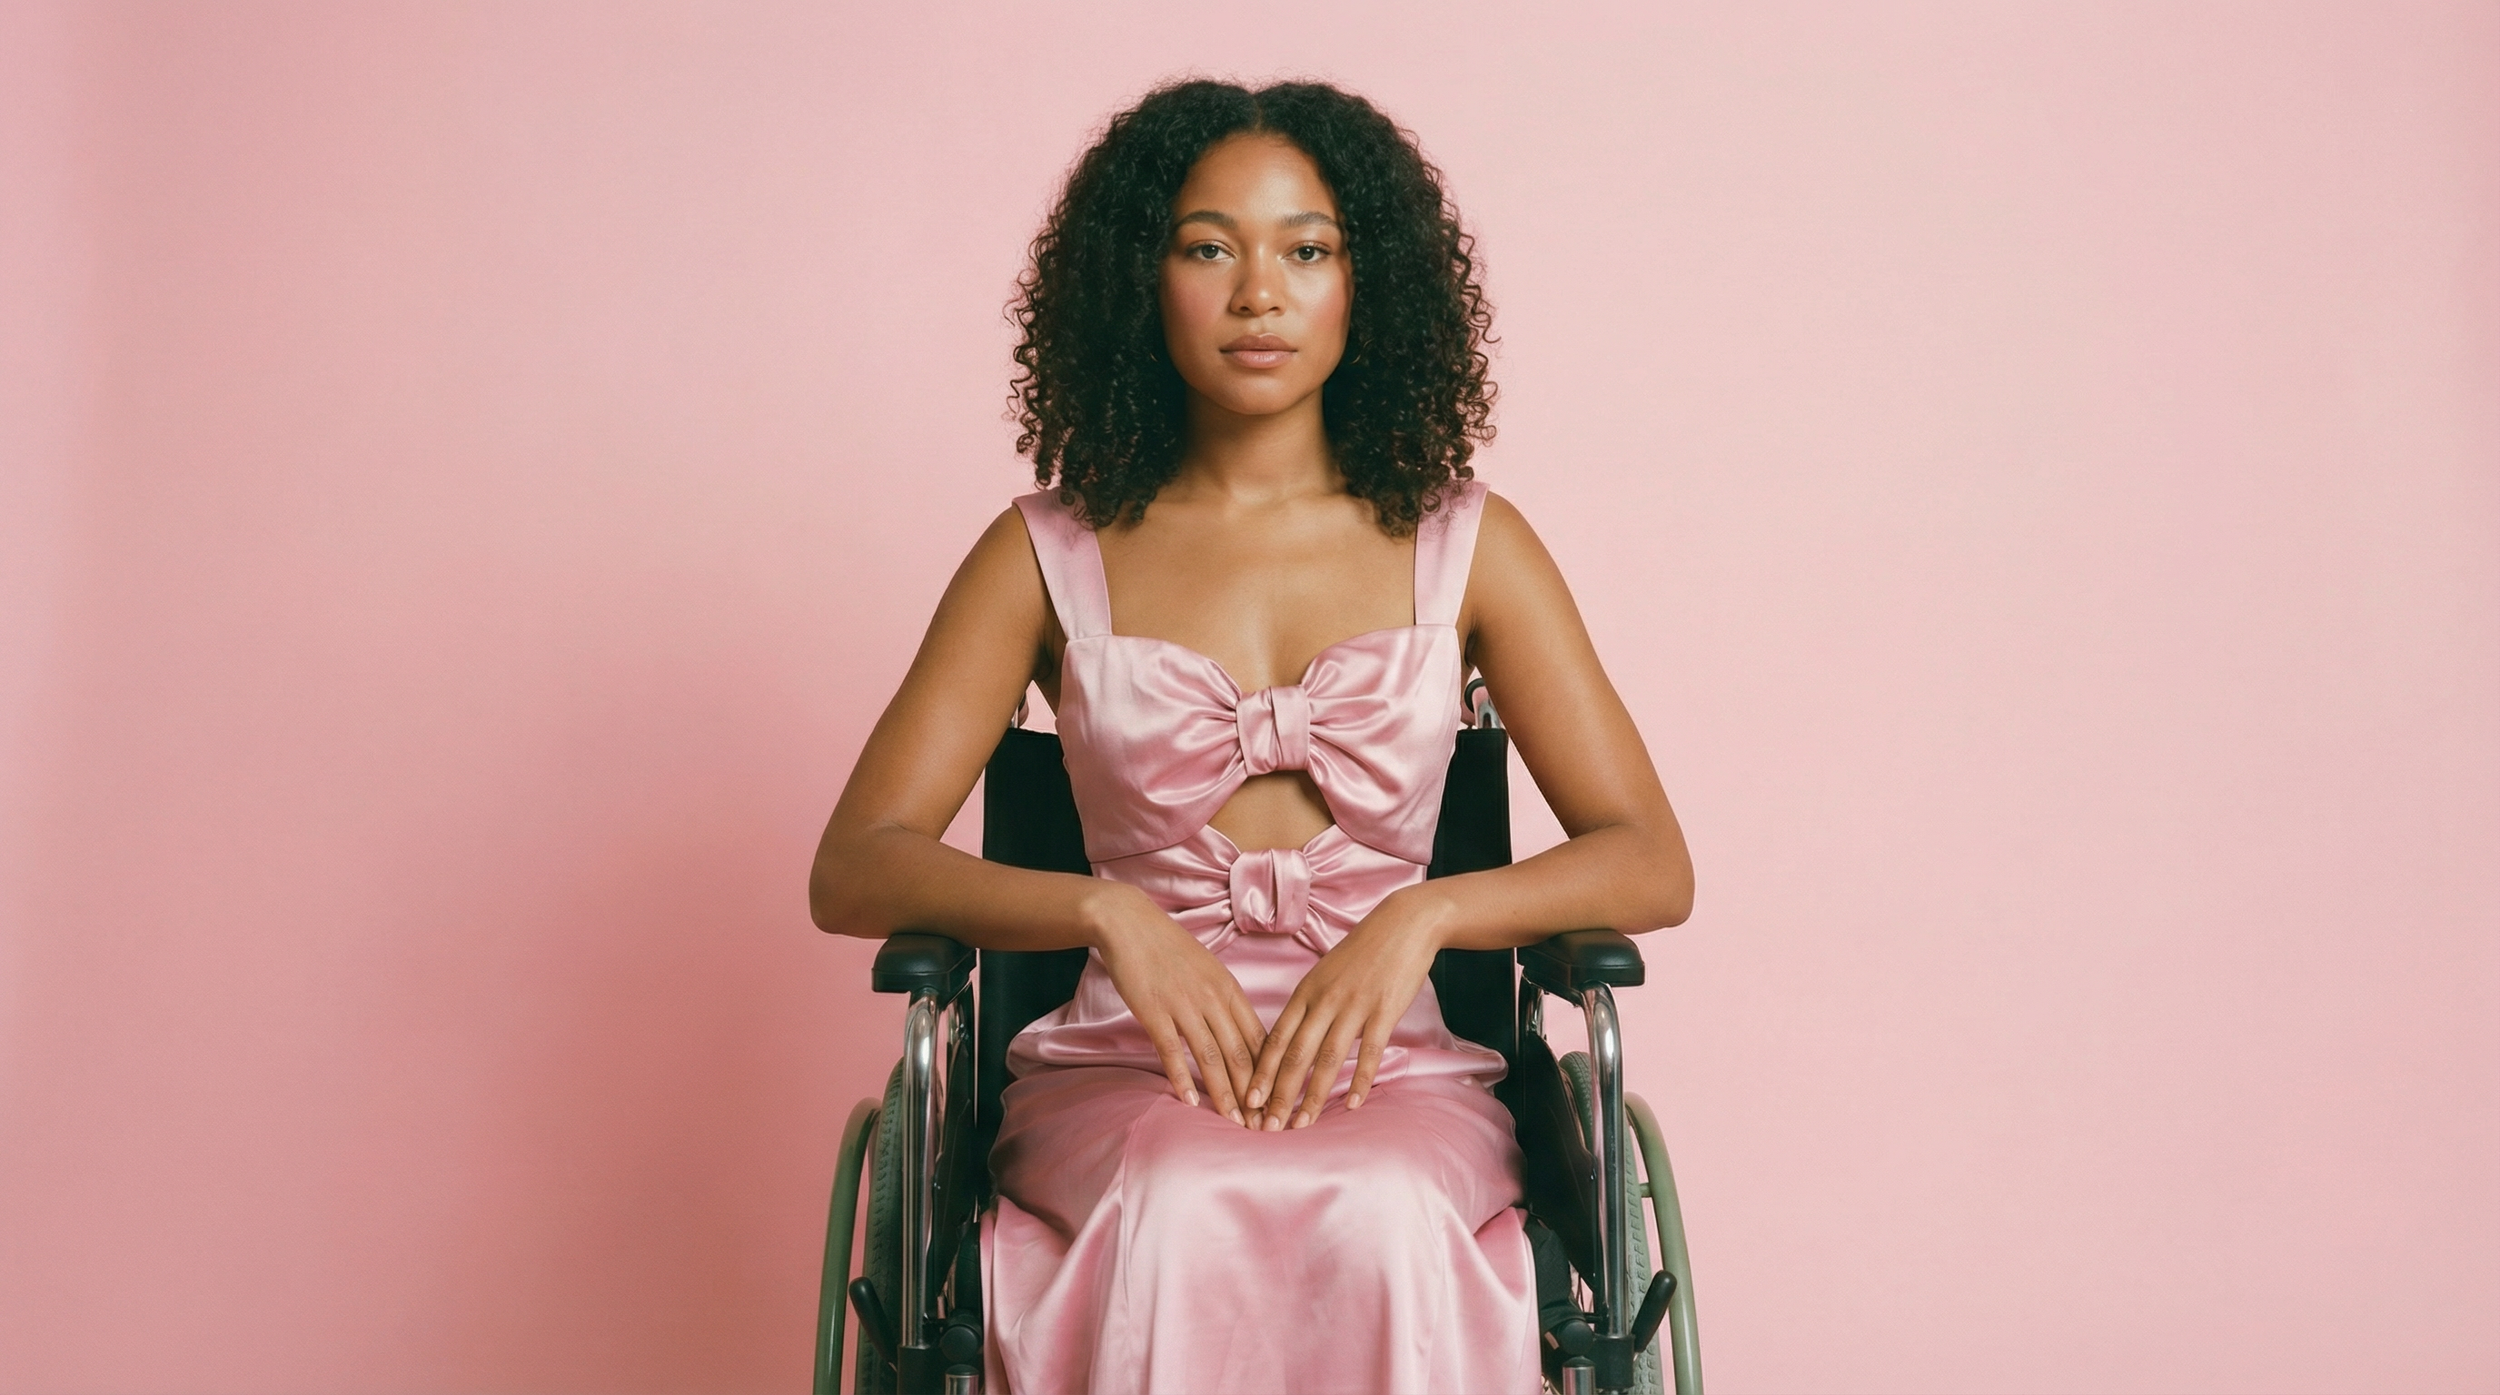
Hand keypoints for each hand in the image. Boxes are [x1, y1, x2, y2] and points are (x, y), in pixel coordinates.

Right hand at [1088, 882, 1266, 1124]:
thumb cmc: (1170, 949)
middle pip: (1241, 1053)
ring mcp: (1184, 1006)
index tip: (1278, 1101)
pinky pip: (1172, 1050)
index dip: (1270, 1073)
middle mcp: (1213, 999)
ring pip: (1212, 1056)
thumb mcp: (1209, 971)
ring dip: (1225, 1093)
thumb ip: (1225, 1003)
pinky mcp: (1155, 1011)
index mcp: (1230, 990)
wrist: (1130, 924)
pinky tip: (1190, 1100)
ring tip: (1234, 1122)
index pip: (1259, 1039)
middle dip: (1254, 1093)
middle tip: (1263, 1125)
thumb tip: (1243, 1036)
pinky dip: (1183, 1077)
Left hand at [1247, 886, 1446, 1129]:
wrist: (1403, 924)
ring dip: (1312, 1095)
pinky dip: (1358, 1080)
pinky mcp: (1383, 1011)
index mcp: (1306, 991)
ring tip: (1301, 1124)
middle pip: (1295, 1054)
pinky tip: (1350, 1104)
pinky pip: (1368, 1052)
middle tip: (1267, 1126)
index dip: (1261, 1072)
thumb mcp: (1325, 972)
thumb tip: (1290, 1038)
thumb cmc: (1362, 951)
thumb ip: (1308, 1004)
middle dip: (1278, 1094)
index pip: (1276, 1038)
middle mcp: (1324, 1000)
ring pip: (1327, 1058)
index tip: (1248, 1101)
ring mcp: (1354, 1006)